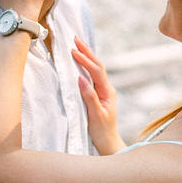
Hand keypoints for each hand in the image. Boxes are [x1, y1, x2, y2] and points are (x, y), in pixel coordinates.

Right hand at [72, 37, 122, 154]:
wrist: (108, 144)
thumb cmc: (102, 132)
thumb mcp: (95, 115)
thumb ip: (89, 96)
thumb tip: (80, 78)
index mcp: (108, 92)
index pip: (96, 71)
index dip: (85, 60)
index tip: (73, 51)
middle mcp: (107, 89)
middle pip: (97, 66)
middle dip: (87, 51)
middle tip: (75, 38)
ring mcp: (104, 91)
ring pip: (95, 70)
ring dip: (87, 56)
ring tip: (77, 44)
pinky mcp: (98, 95)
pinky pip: (92, 76)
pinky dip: (86, 66)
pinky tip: (81, 61)